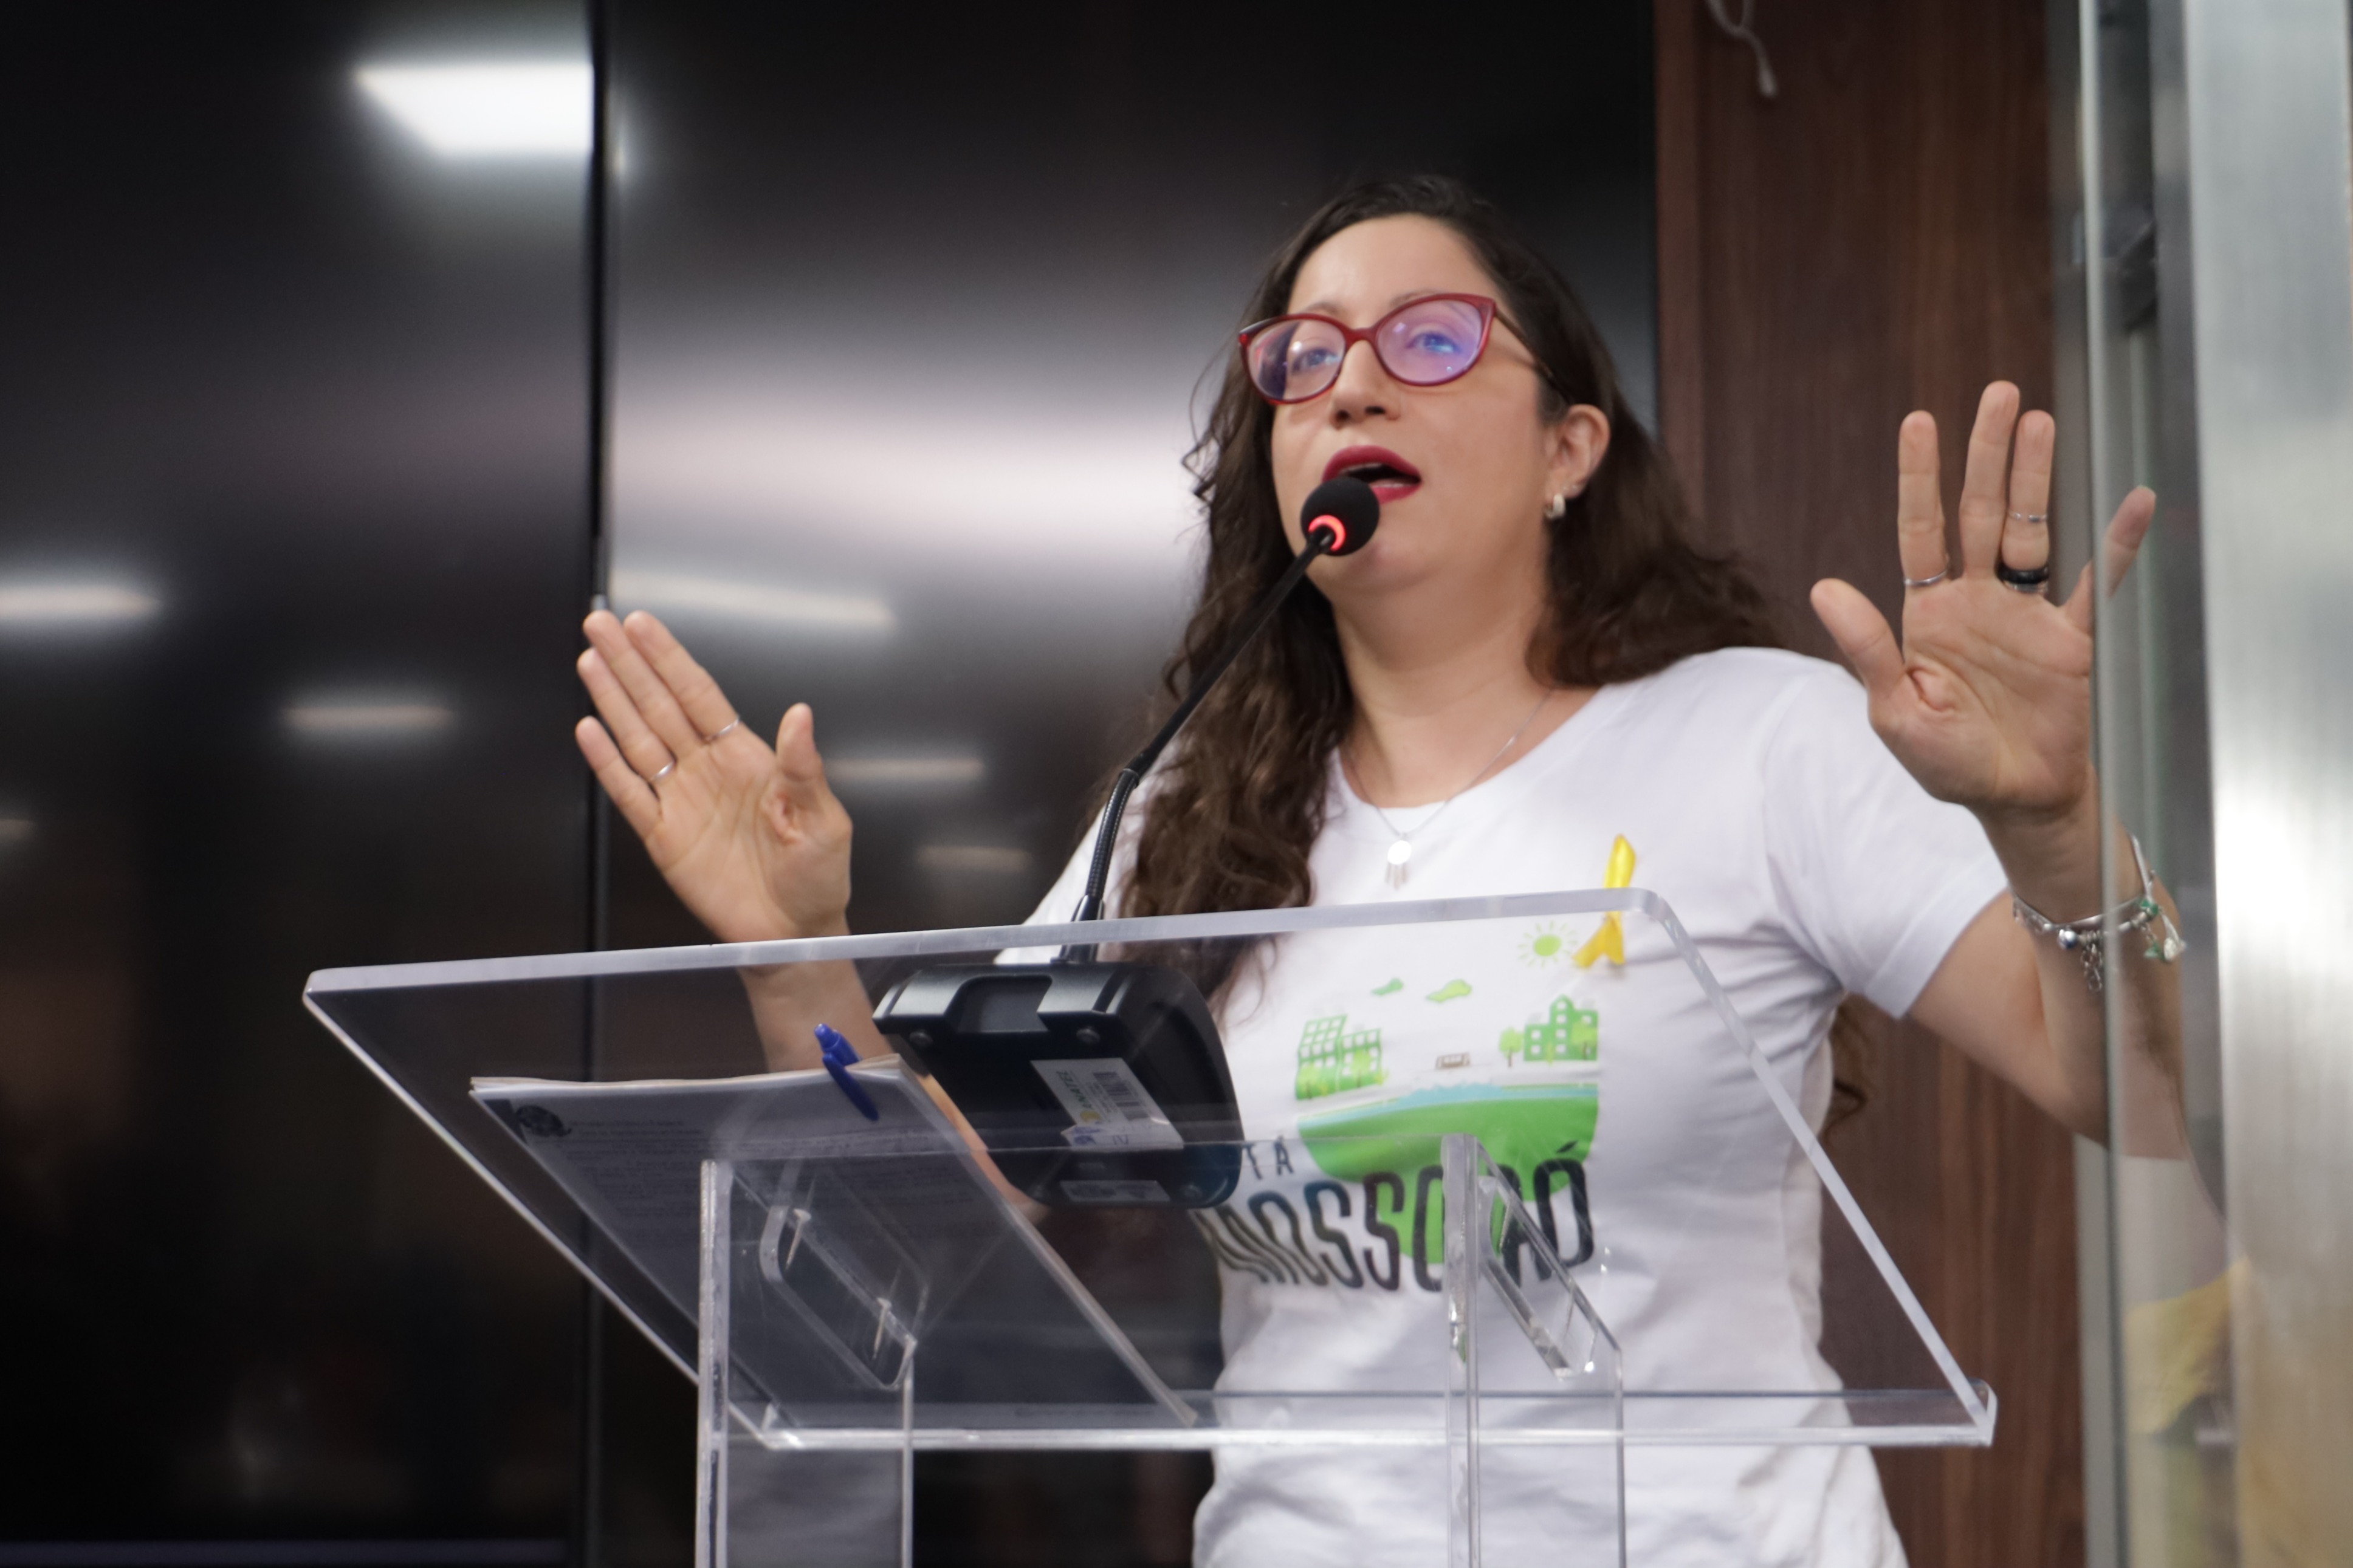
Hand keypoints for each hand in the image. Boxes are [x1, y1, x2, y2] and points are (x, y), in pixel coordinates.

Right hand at [575, 609, 851, 943]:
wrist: (793, 933)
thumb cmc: (817, 875)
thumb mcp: (824, 819)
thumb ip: (804, 767)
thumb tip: (800, 714)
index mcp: (746, 757)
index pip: (700, 695)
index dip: (669, 659)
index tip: (642, 625)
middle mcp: (707, 770)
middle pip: (659, 706)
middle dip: (630, 664)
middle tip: (600, 623)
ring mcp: (681, 800)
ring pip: (638, 739)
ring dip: (612, 700)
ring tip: (588, 660)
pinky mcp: (662, 836)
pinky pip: (630, 792)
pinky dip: (607, 762)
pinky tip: (588, 729)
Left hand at [1811, 382, 2155, 834]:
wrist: (2015, 802)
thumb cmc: (1948, 763)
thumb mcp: (1896, 710)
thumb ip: (1868, 648)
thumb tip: (1824, 588)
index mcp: (1927, 614)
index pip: (1921, 531)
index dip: (1920, 478)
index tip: (1919, 421)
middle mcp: (1976, 601)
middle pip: (1982, 512)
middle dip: (1987, 455)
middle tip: (1997, 394)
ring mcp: (2026, 614)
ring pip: (2033, 529)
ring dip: (2037, 476)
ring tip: (2039, 420)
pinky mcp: (2073, 637)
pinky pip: (2096, 581)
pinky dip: (2115, 543)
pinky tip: (2132, 498)